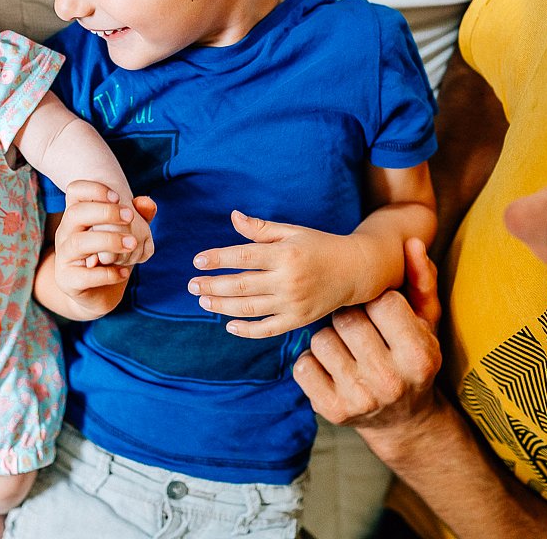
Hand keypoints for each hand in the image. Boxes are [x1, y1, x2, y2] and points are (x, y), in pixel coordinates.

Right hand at [53, 180, 155, 318]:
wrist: (98, 293)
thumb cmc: (112, 256)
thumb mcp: (127, 233)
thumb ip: (139, 216)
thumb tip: (147, 203)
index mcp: (77, 216)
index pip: (75, 191)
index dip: (94, 189)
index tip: (118, 197)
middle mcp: (65, 233)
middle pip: (75, 213)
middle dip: (105, 212)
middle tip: (130, 218)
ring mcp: (63, 257)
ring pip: (78, 243)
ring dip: (109, 241)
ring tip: (132, 244)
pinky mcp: (67, 280)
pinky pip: (84, 276)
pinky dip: (108, 274)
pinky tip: (124, 273)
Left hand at [189, 210, 373, 337]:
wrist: (354, 271)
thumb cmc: (318, 246)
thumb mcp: (292, 231)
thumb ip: (260, 228)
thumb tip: (233, 216)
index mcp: (285, 254)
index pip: (243, 256)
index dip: (218, 259)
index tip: (197, 261)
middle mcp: (289, 280)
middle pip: (241, 285)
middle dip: (212, 285)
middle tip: (192, 285)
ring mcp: (293, 303)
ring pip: (249, 308)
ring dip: (222, 306)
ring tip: (203, 300)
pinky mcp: (298, 320)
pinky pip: (267, 329)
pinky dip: (246, 330)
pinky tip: (228, 324)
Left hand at [293, 237, 441, 437]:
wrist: (403, 420)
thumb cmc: (412, 358)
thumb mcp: (426, 323)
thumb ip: (421, 281)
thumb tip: (412, 244)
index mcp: (418, 355)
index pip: (381, 302)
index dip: (376, 302)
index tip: (379, 313)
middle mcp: (389, 380)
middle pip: (346, 318)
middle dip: (349, 317)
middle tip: (359, 330)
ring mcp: (358, 398)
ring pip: (320, 339)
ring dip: (329, 338)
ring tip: (347, 349)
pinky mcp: (331, 411)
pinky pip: (302, 365)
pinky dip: (312, 362)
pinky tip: (332, 368)